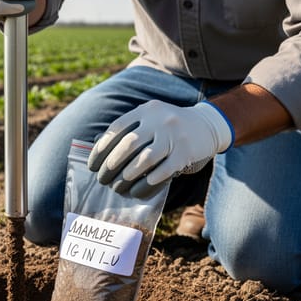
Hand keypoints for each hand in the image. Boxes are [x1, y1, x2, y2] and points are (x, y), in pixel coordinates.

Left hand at [88, 100, 234, 197]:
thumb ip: (128, 130)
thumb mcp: (150, 119)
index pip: (117, 129)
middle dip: (111, 165)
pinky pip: (165, 170)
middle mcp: (159, 120)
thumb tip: (97, 149)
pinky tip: (139, 190)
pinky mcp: (187, 152)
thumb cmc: (169, 127)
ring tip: (118, 187)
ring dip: (128, 176)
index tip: (92, 166)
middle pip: (129, 145)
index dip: (101, 149)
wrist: (207, 125)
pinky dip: (150, 182)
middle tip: (103, 180)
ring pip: (145, 159)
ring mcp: (174, 135)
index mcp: (146, 110)